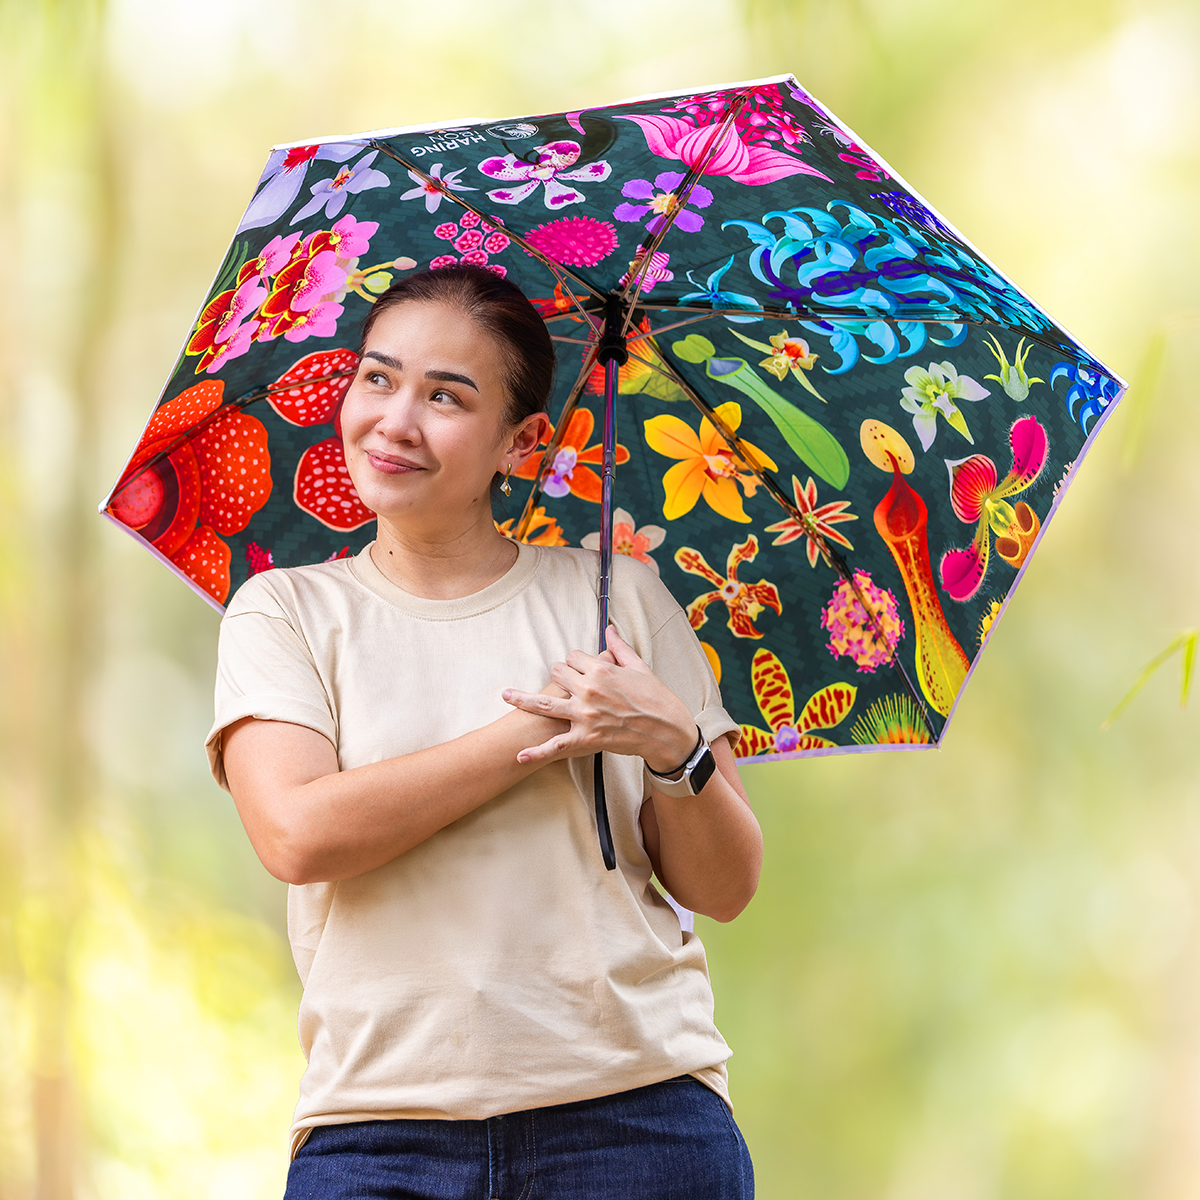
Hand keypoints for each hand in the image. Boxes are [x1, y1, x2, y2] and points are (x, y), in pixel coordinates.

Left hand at [502, 626, 696, 770]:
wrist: (666, 730)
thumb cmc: (656, 697)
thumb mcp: (639, 667)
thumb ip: (619, 647)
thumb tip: (609, 628)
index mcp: (600, 670)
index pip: (573, 657)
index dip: (577, 661)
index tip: (582, 667)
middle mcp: (588, 690)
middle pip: (557, 673)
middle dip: (560, 675)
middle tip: (568, 683)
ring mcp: (584, 715)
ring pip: (544, 703)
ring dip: (522, 699)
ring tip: (505, 696)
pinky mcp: (586, 738)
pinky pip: (556, 745)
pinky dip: (537, 752)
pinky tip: (520, 755)